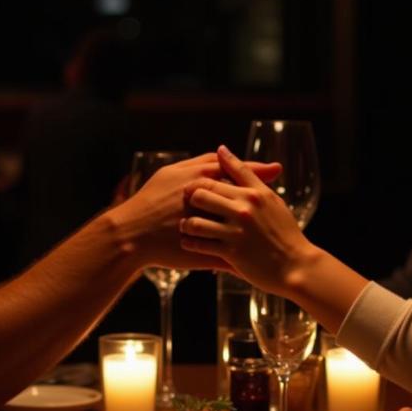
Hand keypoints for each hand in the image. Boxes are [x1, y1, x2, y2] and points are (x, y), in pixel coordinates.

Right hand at [114, 152, 280, 271]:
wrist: (130, 234)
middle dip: (263, 198)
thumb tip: (222, 155)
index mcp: (199, 180)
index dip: (257, 170)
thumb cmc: (148, 201)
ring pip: (239, 227)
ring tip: (273, 227)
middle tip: (281, 197)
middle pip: (243, 198)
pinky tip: (255, 255)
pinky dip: (241, 253)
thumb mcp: (171, 174)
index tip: (277, 169)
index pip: (235, 172)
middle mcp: (208, 202)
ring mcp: (208, 227)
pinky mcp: (204, 250)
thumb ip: (198, 164)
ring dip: (257, 228)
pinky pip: (228, 252)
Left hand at [180, 145, 316, 292]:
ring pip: (196, 221)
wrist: (296, 266)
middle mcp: (244, 209)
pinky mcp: (232, 253)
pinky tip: (190, 243)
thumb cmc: (284, 231)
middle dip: (189, 199)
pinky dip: (191, 243)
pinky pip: (200, 245)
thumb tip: (224, 151)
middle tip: (185, 205)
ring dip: (187, 224)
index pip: (218, 175)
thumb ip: (249, 176)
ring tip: (187, 226)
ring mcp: (237, 232)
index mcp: (254, 193)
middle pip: (201, 194)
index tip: (194, 182)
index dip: (201, 178)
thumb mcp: (271, 200)